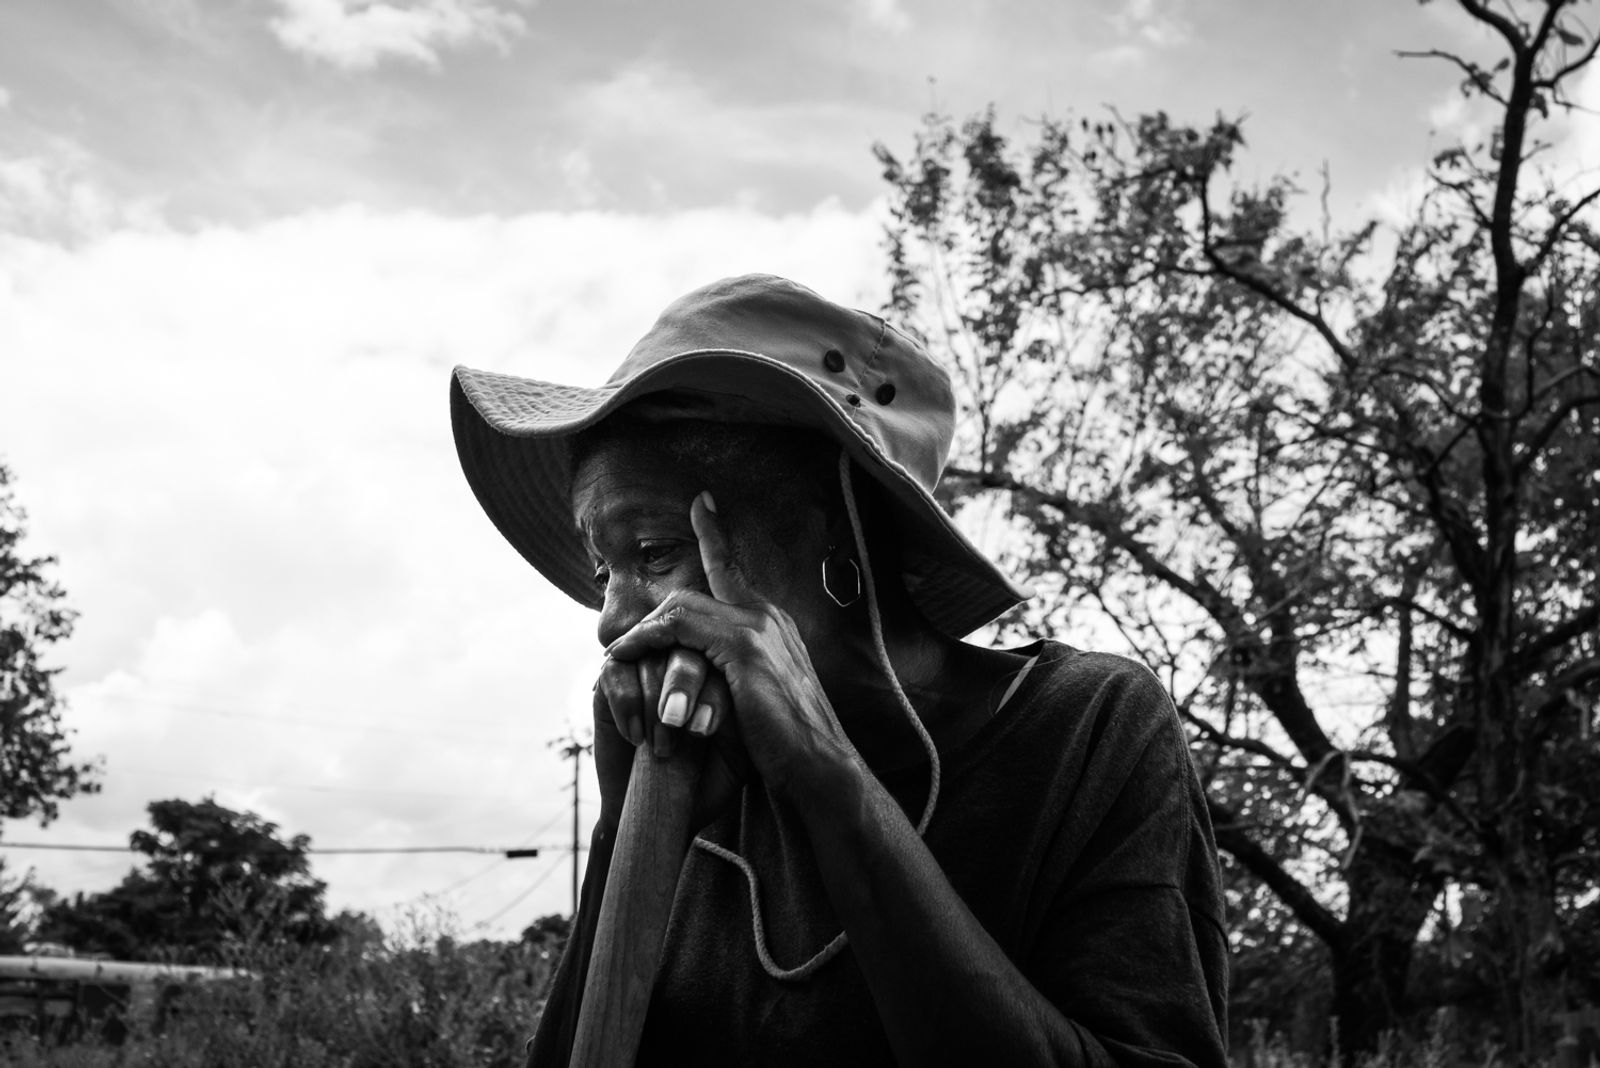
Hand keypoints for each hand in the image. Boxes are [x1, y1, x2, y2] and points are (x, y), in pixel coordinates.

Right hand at [592, 650, 746, 828]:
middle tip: (678, 723)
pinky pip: (616, 672)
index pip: (721, 661)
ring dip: (653, 703)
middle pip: (684, 649)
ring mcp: (646, 669)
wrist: (660, 812)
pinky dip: (627, 703)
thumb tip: (737, 679)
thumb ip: (741, 713)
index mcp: (721, 674)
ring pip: (650, 658)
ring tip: (661, 748)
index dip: (710, 692)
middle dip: (682, 684)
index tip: (705, 731)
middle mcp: (684, 665)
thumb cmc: (705, 783)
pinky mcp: (612, 682)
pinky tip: (636, 738)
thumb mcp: (737, 751)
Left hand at [605, 492, 860, 805]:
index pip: (735, 570)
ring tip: (619, 654)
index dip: (716, 534)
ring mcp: (759, 628)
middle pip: (695, 589)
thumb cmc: (789, 746)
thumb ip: (735, 674)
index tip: (702, 503)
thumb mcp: (760, 699)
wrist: (820, 768)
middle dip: (654, 611)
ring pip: (681, 606)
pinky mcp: (745, 649)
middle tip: (622, 642)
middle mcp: (768, 616)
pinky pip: (677, 629)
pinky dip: (646, 641)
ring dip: (644, 633)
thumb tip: (702, 677)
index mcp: (774, 625)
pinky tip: (626, 657)